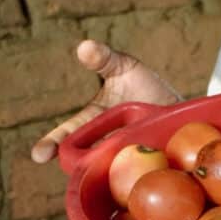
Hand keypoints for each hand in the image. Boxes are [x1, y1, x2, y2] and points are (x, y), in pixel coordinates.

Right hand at [30, 39, 180, 163]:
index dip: (53, 143)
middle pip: (87, 155)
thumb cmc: (146, 87)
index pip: (69, 133)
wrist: (182, 104)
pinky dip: (139, 169)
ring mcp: (128, 154)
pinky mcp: (152, 161)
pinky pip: (142, 168)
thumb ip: (105, 59)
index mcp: (94, 121)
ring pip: (112, 165)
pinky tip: (137, 172)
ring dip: (107, 165)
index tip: (39, 154)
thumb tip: (84, 47)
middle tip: (67, 168)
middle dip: (76, 162)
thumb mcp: (125, 67)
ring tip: (103, 166)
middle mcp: (108, 141)